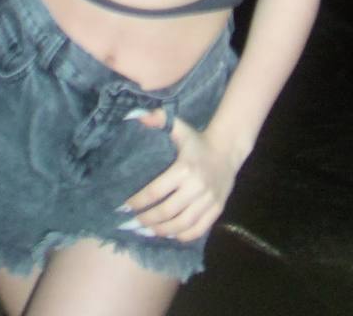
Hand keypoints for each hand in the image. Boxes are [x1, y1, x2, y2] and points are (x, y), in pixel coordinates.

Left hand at [123, 110, 236, 240]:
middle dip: (147, 220)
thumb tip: (138, 117)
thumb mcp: (179, 128)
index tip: (125, 206)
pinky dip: (182, 236)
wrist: (227, 150)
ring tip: (148, 230)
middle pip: (167, 212)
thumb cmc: (197, 140)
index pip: (156, 191)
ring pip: (182, 225)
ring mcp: (209, 201)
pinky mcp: (217, 210)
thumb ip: (159, 119)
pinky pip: (198, 229)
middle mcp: (197, 187)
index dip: (138, 201)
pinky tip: (170, 234)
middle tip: (134, 222)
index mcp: (184, 168)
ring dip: (162, 231)